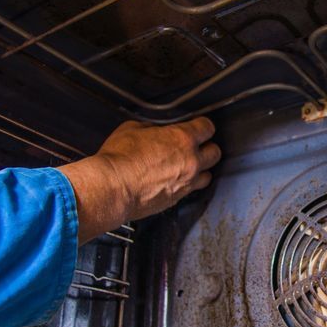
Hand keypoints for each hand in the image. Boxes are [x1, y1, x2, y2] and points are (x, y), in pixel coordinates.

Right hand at [58, 118, 220, 242]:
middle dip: (207, 148)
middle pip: (215, 153)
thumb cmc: (119, 159)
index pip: (207, 128)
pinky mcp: (176, 199)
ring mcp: (186, 183)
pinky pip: (190, 191)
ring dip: (200, 170)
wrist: (112, 188)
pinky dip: (186, 185)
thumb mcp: (132, 129)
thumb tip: (153, 132)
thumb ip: (151, 129)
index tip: (198, 127)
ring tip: (188, 167)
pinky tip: (174, 181)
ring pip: (207, 176)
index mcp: (182, 139)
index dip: (202, 126)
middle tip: (196, 147)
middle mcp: (191, 162)